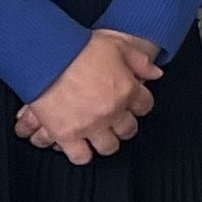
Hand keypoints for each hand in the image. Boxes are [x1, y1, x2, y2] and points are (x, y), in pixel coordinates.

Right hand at [15, 29, 160, 165]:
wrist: (46, 56)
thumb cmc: (78, 47)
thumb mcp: (116, 44)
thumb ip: (139, 60)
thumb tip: (155, 73)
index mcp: (127, 90)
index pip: (144, 105)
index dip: (139, 104)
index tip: (133, 103)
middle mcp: (112, 111)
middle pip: (128, 130)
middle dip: (124, 126)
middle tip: (115, 121)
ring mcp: (90, 125)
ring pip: (107, 146)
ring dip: (105, 142)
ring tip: (98, 135)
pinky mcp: (66, 134)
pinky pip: (81, 156)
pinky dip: (81, 154)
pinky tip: (79, 146)